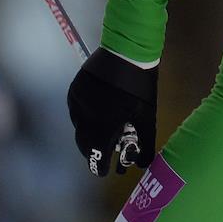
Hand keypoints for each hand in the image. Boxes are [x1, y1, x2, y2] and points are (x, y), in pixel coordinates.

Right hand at [67, 48, 157, 175]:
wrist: (127, 50)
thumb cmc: (140, 85)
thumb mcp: (147, 116)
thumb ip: (145, 143)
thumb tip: (142, 164)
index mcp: (104, 125)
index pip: (96, 156)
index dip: (100, 166)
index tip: (105, 171)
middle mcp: (86, 116)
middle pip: (84, 144)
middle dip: (93, 152)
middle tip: (103, 154)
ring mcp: (77, 102)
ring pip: (78, 128)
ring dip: (88, 134)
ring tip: (101, 133)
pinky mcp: (74, 89)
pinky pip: (76, 111)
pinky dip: (84, 118)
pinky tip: (96, 115)